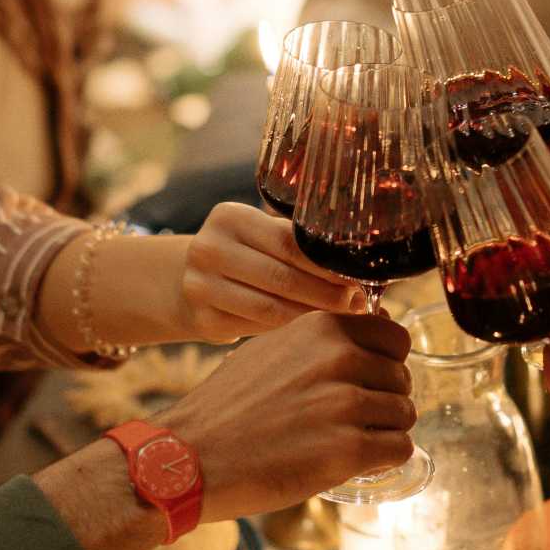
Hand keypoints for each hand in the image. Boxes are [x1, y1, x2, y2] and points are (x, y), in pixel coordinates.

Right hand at [157, 311, 416, 521]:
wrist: (190, 458)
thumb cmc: (227, 409)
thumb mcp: (271, 350)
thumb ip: (318, 344)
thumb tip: (365, 343)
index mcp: (322, 328)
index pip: (395, 338)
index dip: (386, 363)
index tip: (368, 383)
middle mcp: (339, 358)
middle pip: (401, 378)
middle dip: (383, 401)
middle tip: (349, 421)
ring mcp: (346, 404)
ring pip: (404, 414)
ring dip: (383, 432)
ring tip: (346, 442)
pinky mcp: (348, 450)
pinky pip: (399, 449)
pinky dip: (384, 459)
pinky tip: (355, 461)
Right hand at [180, 203, 364, 339]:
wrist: (191, 280)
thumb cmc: (245, 255)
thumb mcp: (261, 236)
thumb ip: (299, 246)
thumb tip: (359, 273)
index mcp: (229, 217)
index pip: (289, 242)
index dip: (326, 263)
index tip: (357, 278)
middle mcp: (209, 248)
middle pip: (281, 276)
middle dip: (326, 293)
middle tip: (357, 304)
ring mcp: (199, 286)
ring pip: (270, 308)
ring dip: (311, 316)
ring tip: (341, 319)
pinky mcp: (202, 320)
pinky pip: (256, 329)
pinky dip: (287, 332)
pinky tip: (309, 331)